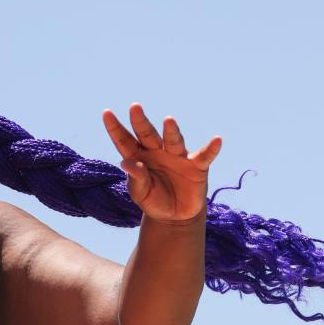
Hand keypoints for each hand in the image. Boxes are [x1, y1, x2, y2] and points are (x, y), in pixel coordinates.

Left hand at [102, 104, 222, 222]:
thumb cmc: (154, 201)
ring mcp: (177, 156)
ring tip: (168, 121)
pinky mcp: (196, 166)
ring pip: (173, 140)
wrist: (176, 217)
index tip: (106, 113)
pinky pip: (204, 155)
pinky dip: (211, 149)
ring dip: (171, 131)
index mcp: (139, 157)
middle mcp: (157, 151)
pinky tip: (217, 140)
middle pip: (148, 134)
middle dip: (141, 121)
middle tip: (134, 107)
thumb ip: (136, 179)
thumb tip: (126, 163)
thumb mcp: (141, 194)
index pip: (124, 141)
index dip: (115, 128)